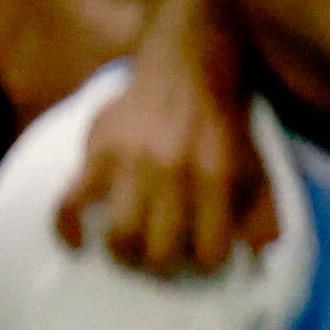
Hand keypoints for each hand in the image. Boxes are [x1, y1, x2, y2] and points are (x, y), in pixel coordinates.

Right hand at [56, 0, 269, 274]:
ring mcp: (130, 161)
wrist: (189, 63)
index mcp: (216, 175)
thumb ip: (262, 213)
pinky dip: (67, 230)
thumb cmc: (224, 124)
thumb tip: (262, 260)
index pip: (209, 250)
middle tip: (164, 259)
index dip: (207, 263)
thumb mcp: (256, 164)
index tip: (202, 257)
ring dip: (125, 256)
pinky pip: (69, 201)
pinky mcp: (97, 150)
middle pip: (160, 251)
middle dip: (164, 267)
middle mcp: (173, 170)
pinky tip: (77, 243)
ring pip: (119, 236)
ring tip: (131, 252)